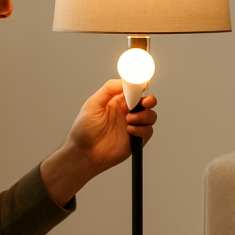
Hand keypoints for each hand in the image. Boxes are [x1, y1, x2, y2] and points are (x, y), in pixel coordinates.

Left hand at [40, 80, 157, 205]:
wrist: (84, 154)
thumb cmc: (83, 131)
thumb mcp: (92, 104)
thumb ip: (109, 90)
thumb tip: (124, 81)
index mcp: (117, 101)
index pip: (134, 90)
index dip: (140, 87)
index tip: (142, 86)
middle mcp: (126, 112)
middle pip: (147, 102)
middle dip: (150, 100)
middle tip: (145, 102)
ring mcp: (132, 126)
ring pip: (150, 116)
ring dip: (144, 116)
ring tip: (129, 120)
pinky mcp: (136, 140)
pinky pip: (148, 131)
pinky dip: (142, 130)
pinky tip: (129, 130)